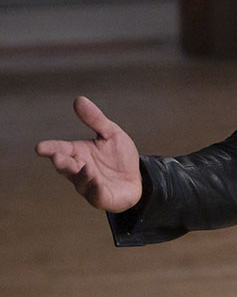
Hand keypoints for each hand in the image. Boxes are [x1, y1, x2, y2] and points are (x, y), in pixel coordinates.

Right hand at [35, 96, 142, 212]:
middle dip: (62, 163)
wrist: (138, 178)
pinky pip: (96, 194)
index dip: (50, 148)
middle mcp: (79, 170)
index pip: (61, 149)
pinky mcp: (101, 197)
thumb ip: (95, 119)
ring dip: (82, 175)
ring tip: (86, 167)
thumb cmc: (120, 156)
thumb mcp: (111, 134)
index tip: (39, 147)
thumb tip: (79, 99)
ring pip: (80, 181)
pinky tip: (97, 182)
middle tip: (57, 157)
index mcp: (79, 153)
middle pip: (66, 167)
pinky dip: (96, 188)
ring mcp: (88, 185)